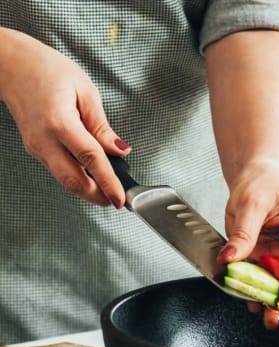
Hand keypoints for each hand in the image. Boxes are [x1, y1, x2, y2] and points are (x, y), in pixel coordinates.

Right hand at [0, 28, 128, 206]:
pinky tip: (91, 177)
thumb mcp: (85, 91)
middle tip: (116, 200)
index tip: (120, 197)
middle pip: (73, 180)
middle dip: (97, 196)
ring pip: (64, 180)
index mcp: (59, 121)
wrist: (10, 66)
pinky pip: (58, 171)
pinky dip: (77, 179)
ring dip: (87, 191)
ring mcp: (37, 147)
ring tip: (107, 191)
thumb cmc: (46, 70)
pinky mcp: (35, 150)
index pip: (90, 159)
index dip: (108, 181)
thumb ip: (102, 126)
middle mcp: (44, 139)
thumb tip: (119, 150)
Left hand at [217, 167, 278, 335]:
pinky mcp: (263, 260)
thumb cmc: (263, 183)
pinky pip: (261, 281)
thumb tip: (231, 258)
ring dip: (276, 305)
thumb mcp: (253, 202)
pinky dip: (256, 294)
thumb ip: (244, 232)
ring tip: (271, 321)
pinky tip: (253, 304)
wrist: (252, 180)